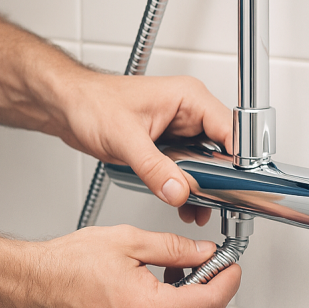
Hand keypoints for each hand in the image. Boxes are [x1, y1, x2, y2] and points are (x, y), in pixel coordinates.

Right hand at [23, 225, 240, 307]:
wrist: (31, 286)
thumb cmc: (66, 266)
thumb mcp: (128, 242)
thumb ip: (173, 248)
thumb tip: (203, 253)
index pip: (210, 302)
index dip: (228, 280)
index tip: (230, 266)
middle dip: (214, 296)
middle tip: (207, 269)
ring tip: (179, 280)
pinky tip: (159, 295)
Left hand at [58, 72, 231, 225]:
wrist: (69, 106)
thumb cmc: (92, 104)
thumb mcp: (125, 139)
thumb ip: (153, 168)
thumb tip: (178, 190)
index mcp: (188, 98)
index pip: (231, 130)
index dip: (239, 160)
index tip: (239, 186)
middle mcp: (189, 112)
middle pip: (224, 149)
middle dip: (221, 179)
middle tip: (218, 203)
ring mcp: (180, 128)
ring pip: (208, 162)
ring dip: (204, 187)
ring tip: (200, 209)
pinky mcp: (169, 144)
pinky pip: (189, 168)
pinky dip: (188, 187)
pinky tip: (184, 205)